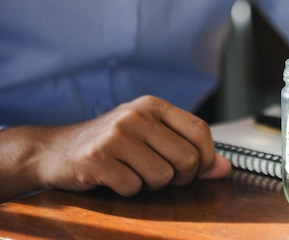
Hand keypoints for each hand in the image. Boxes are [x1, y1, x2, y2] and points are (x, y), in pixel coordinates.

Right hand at [11, 95, 230, 197]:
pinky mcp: (97, 159)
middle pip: (186, 158)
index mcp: (153, 105)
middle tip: (163, 176)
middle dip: (181, 177)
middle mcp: (136, 115)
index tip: (197, 169)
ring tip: (135, 173)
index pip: (200, 130)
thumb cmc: (111, 144)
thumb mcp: (151, 137)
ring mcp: (115, 136)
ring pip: (162, 176)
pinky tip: (115, 178)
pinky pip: (133, 187)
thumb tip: (225, 168)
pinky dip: (128, 191)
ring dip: (152, 185)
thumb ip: (189, 148)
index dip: (206, 157)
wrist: (55, 150)